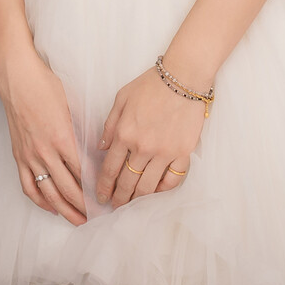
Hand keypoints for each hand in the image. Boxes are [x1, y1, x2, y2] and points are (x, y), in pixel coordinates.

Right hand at [0, 44, 87, 223]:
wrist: (18, 79)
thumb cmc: (46, 86)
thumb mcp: (73, 106)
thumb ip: (84, 131)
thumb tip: (97, 149)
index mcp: (62, 138)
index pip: (84, 172)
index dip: (97, 188)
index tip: (109, 197)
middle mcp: (45, 152)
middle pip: (69, 188)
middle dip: (85, 205)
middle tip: (99, 216)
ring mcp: (30, 156)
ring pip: (49, 193)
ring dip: (65, 210)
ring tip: (79, 221)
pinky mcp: (19, 157)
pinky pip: (29, 186)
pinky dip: (40, 201)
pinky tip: (52, 208)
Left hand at [96, 63, 204, 207]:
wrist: (183, 77)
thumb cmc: (151, 84)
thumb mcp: (121, 98)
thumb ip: (109, 124)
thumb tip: (100, 148)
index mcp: (124, 133)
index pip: (110, 169)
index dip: (104, 187)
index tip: (101, 197)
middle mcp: (142, 147)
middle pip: (127, 182)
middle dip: (119, 198)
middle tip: (115, 207)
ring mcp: (164, 152)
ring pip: (148, 186)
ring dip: (138, 198)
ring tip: (133, 203)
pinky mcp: (183, 153)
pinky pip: (173, 179)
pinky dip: (164, 189)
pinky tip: (157, 191)